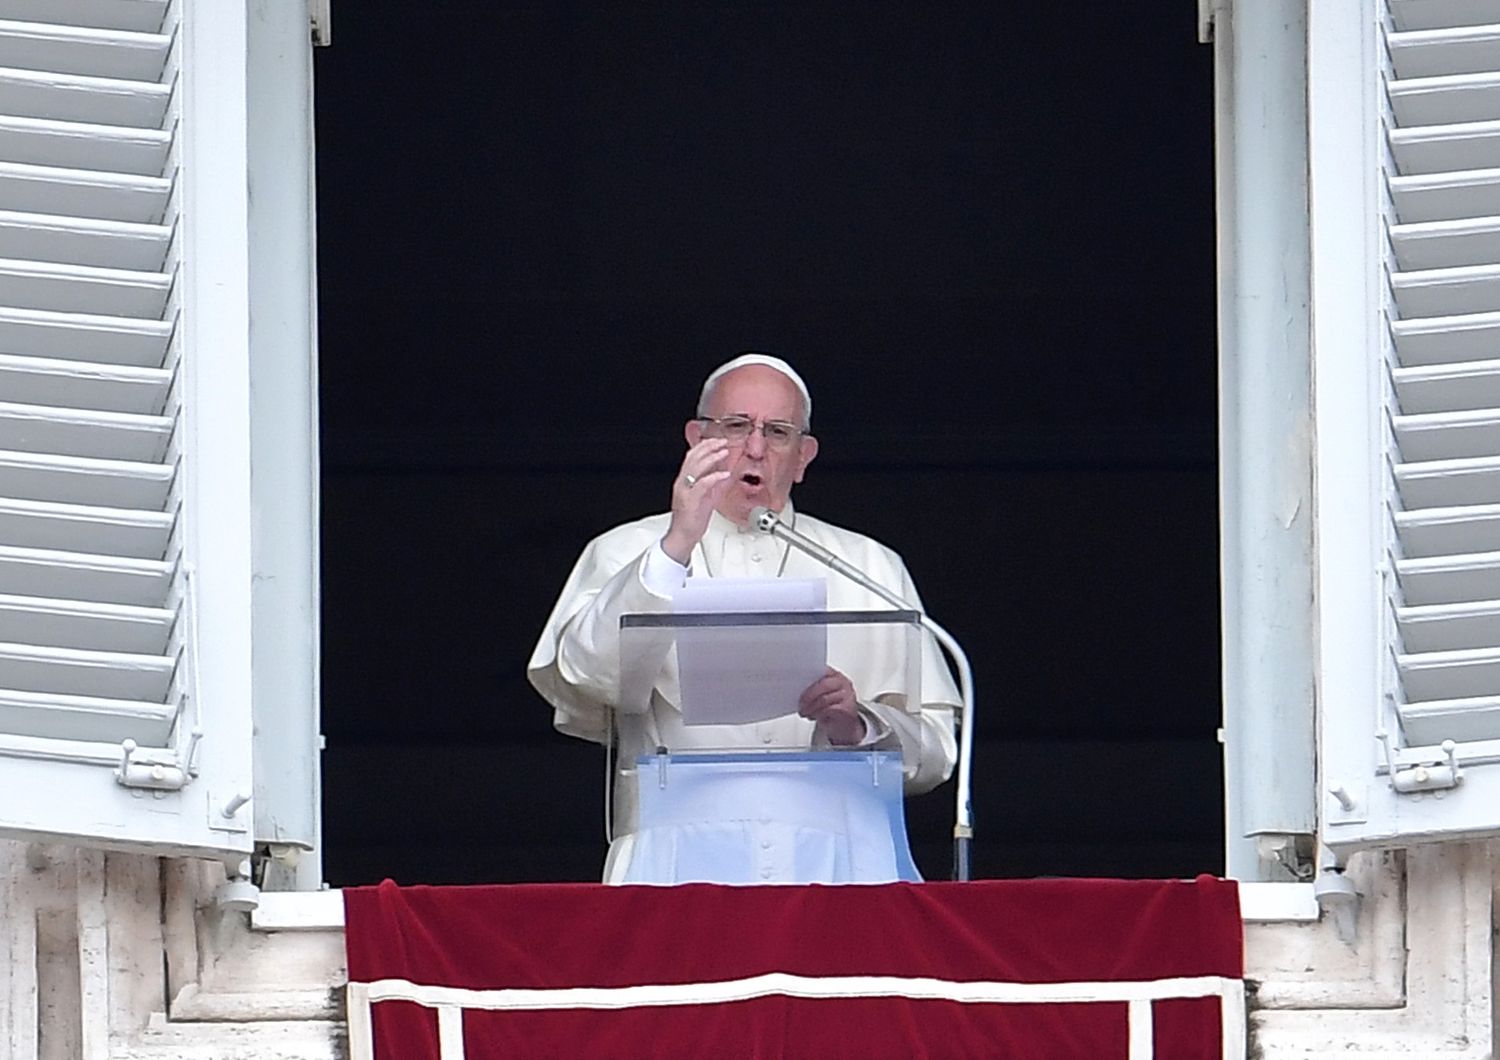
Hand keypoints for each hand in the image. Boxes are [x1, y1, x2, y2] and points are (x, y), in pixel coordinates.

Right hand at [661, 438, 731, 563]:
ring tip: (724, 452)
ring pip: (695, 467)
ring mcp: (685, 491)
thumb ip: (715, 483)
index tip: (718, 440)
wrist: (683, 536)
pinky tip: (724, 474)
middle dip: (708, 446)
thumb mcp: (708, 496)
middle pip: (693, 457)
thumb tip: (726, 470)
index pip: (692, 456)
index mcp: (686, 480)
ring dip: (712, 457)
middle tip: (722, 442)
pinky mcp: (689, 500)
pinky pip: (702, 484)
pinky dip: (714, 477)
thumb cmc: (694, 518)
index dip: (705, 445)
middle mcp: (683, 482)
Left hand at [798, 667, 865, 745]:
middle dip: (808, 695)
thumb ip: (812, 687)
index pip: (821, 670)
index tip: (795, 680)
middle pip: (824, 684)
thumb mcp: (820, 694)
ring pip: (825, 699)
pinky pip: (829, 710)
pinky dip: (818, 714)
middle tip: (800, 704)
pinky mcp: (848, 709)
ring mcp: (847, 695)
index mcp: (834, 674)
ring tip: (804, 712)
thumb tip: (794, 688)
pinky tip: (813, 716)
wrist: (844, 723)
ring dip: (811, 707)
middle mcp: (843, 682)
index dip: (808, 674)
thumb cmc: (829, 706)